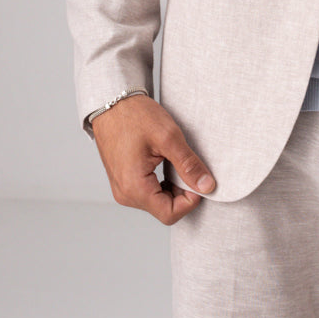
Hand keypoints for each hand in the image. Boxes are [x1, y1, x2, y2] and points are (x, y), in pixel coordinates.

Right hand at [91, 94, 215, 224]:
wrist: (111, 103)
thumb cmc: (134, 116)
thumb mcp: (168, 137)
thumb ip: (188, 165)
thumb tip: (207, 186)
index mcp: (134, 187)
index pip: (170, 214)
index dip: (190, 201)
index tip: (198, 179)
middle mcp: (125, 194)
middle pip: (164, 209)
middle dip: (182, 193)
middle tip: (188, 167)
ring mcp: (122, 189)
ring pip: (157, 202)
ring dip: (173, 187)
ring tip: (176, 162)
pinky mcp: (123, 181)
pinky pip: (148, 192)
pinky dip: (162, 183)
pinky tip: (166, 164)